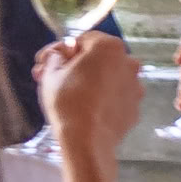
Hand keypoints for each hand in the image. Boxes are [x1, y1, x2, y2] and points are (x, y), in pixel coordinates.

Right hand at [34, 33, 142, 156]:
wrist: (87, 141)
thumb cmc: (67, 101)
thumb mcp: (50, 73)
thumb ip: (55, 56)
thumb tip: (59, 55)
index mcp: (108, 47)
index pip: (82, 40)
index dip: (61, 51)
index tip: (45, 63)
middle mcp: (128, 62)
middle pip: (97, 58)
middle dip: (76, 66)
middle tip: (53, 79)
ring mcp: (135, 86)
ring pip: (108, 78)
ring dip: (91, 82)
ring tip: (70, 96)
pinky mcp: (135, 108)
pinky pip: (115, 98)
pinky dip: (102, 100)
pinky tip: (86, 110)